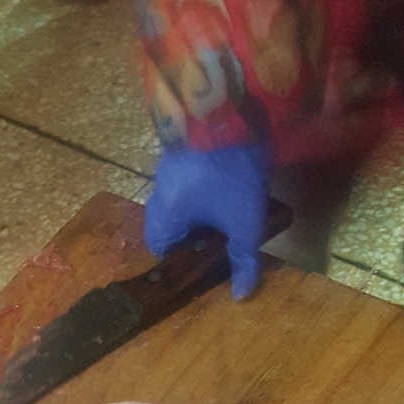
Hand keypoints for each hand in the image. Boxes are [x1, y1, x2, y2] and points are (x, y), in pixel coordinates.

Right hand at [144, 141, 271, 299]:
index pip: (159, 246)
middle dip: (189, 232)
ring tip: (225, 210)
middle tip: (216, 237)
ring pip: (178, 197)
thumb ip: (242, 259)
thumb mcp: (244, 222)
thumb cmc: (232, 174)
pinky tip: (225, 183)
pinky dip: (202, 185)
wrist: (234, 107)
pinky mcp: (185, 143)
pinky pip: (187, 176)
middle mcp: (160, 190)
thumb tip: (241, 296)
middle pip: (167, 222)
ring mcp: (170, 163)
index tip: (200, 257)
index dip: (178, 256)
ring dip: (197, 207)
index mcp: (165, 213)